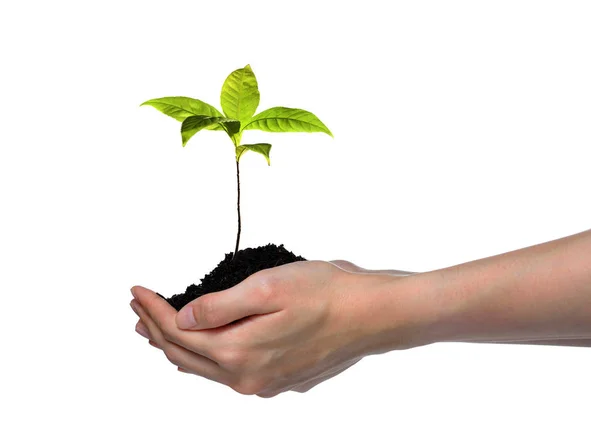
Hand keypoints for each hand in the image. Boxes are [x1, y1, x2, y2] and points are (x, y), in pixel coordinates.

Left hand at [130, 260, 425, 396]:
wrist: (373, 314)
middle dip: (156, 330)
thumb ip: (219, 307)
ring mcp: (265, 382)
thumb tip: (183, 318)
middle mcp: (249, 378)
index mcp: (240, 353)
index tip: (137, 289)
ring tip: (156, 329)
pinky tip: (203, 344)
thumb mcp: (267, 288)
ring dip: (178, 345)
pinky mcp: (280, 378)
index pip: (178, 333)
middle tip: (137, 308)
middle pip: (186, 356)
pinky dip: (207, 355)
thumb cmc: (327, 293)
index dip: (153, 310)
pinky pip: (229, 371)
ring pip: (207, 367)